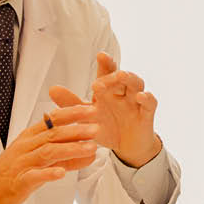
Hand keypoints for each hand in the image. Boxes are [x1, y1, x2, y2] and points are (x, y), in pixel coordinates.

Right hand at [0, 106, 98, 203]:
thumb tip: (91, 152)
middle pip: (54, 134)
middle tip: (97, 128)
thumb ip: (65, 156)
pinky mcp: (19, 181)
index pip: (53, 120)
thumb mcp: (40, 160)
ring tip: (90, 148)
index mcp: (31, 137)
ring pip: (48, 152)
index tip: (91, 108)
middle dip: (77, 130)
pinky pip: (34, 176)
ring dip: (71, 149)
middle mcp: (27, 146)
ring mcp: (22, 163)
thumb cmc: (13, 172)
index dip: (72, 113)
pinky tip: (62, 173)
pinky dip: (49, 173)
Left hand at [50, 52, 160, 167]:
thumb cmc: (107, 127)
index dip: (106, 63)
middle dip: (114, 73)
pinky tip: (141, 96)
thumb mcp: (87, 117)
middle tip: (102, 80)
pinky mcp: (146, 114)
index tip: (101, 55)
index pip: (107, 73)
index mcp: (108, 91)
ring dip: (131, 79)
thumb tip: (52, 89)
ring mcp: (136, 102)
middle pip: (122, 76)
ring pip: (137, 84)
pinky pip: (151, 103)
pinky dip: (147, 98)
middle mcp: (123, 93)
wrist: (126, 148)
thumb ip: (71, 103)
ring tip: (122, 76)